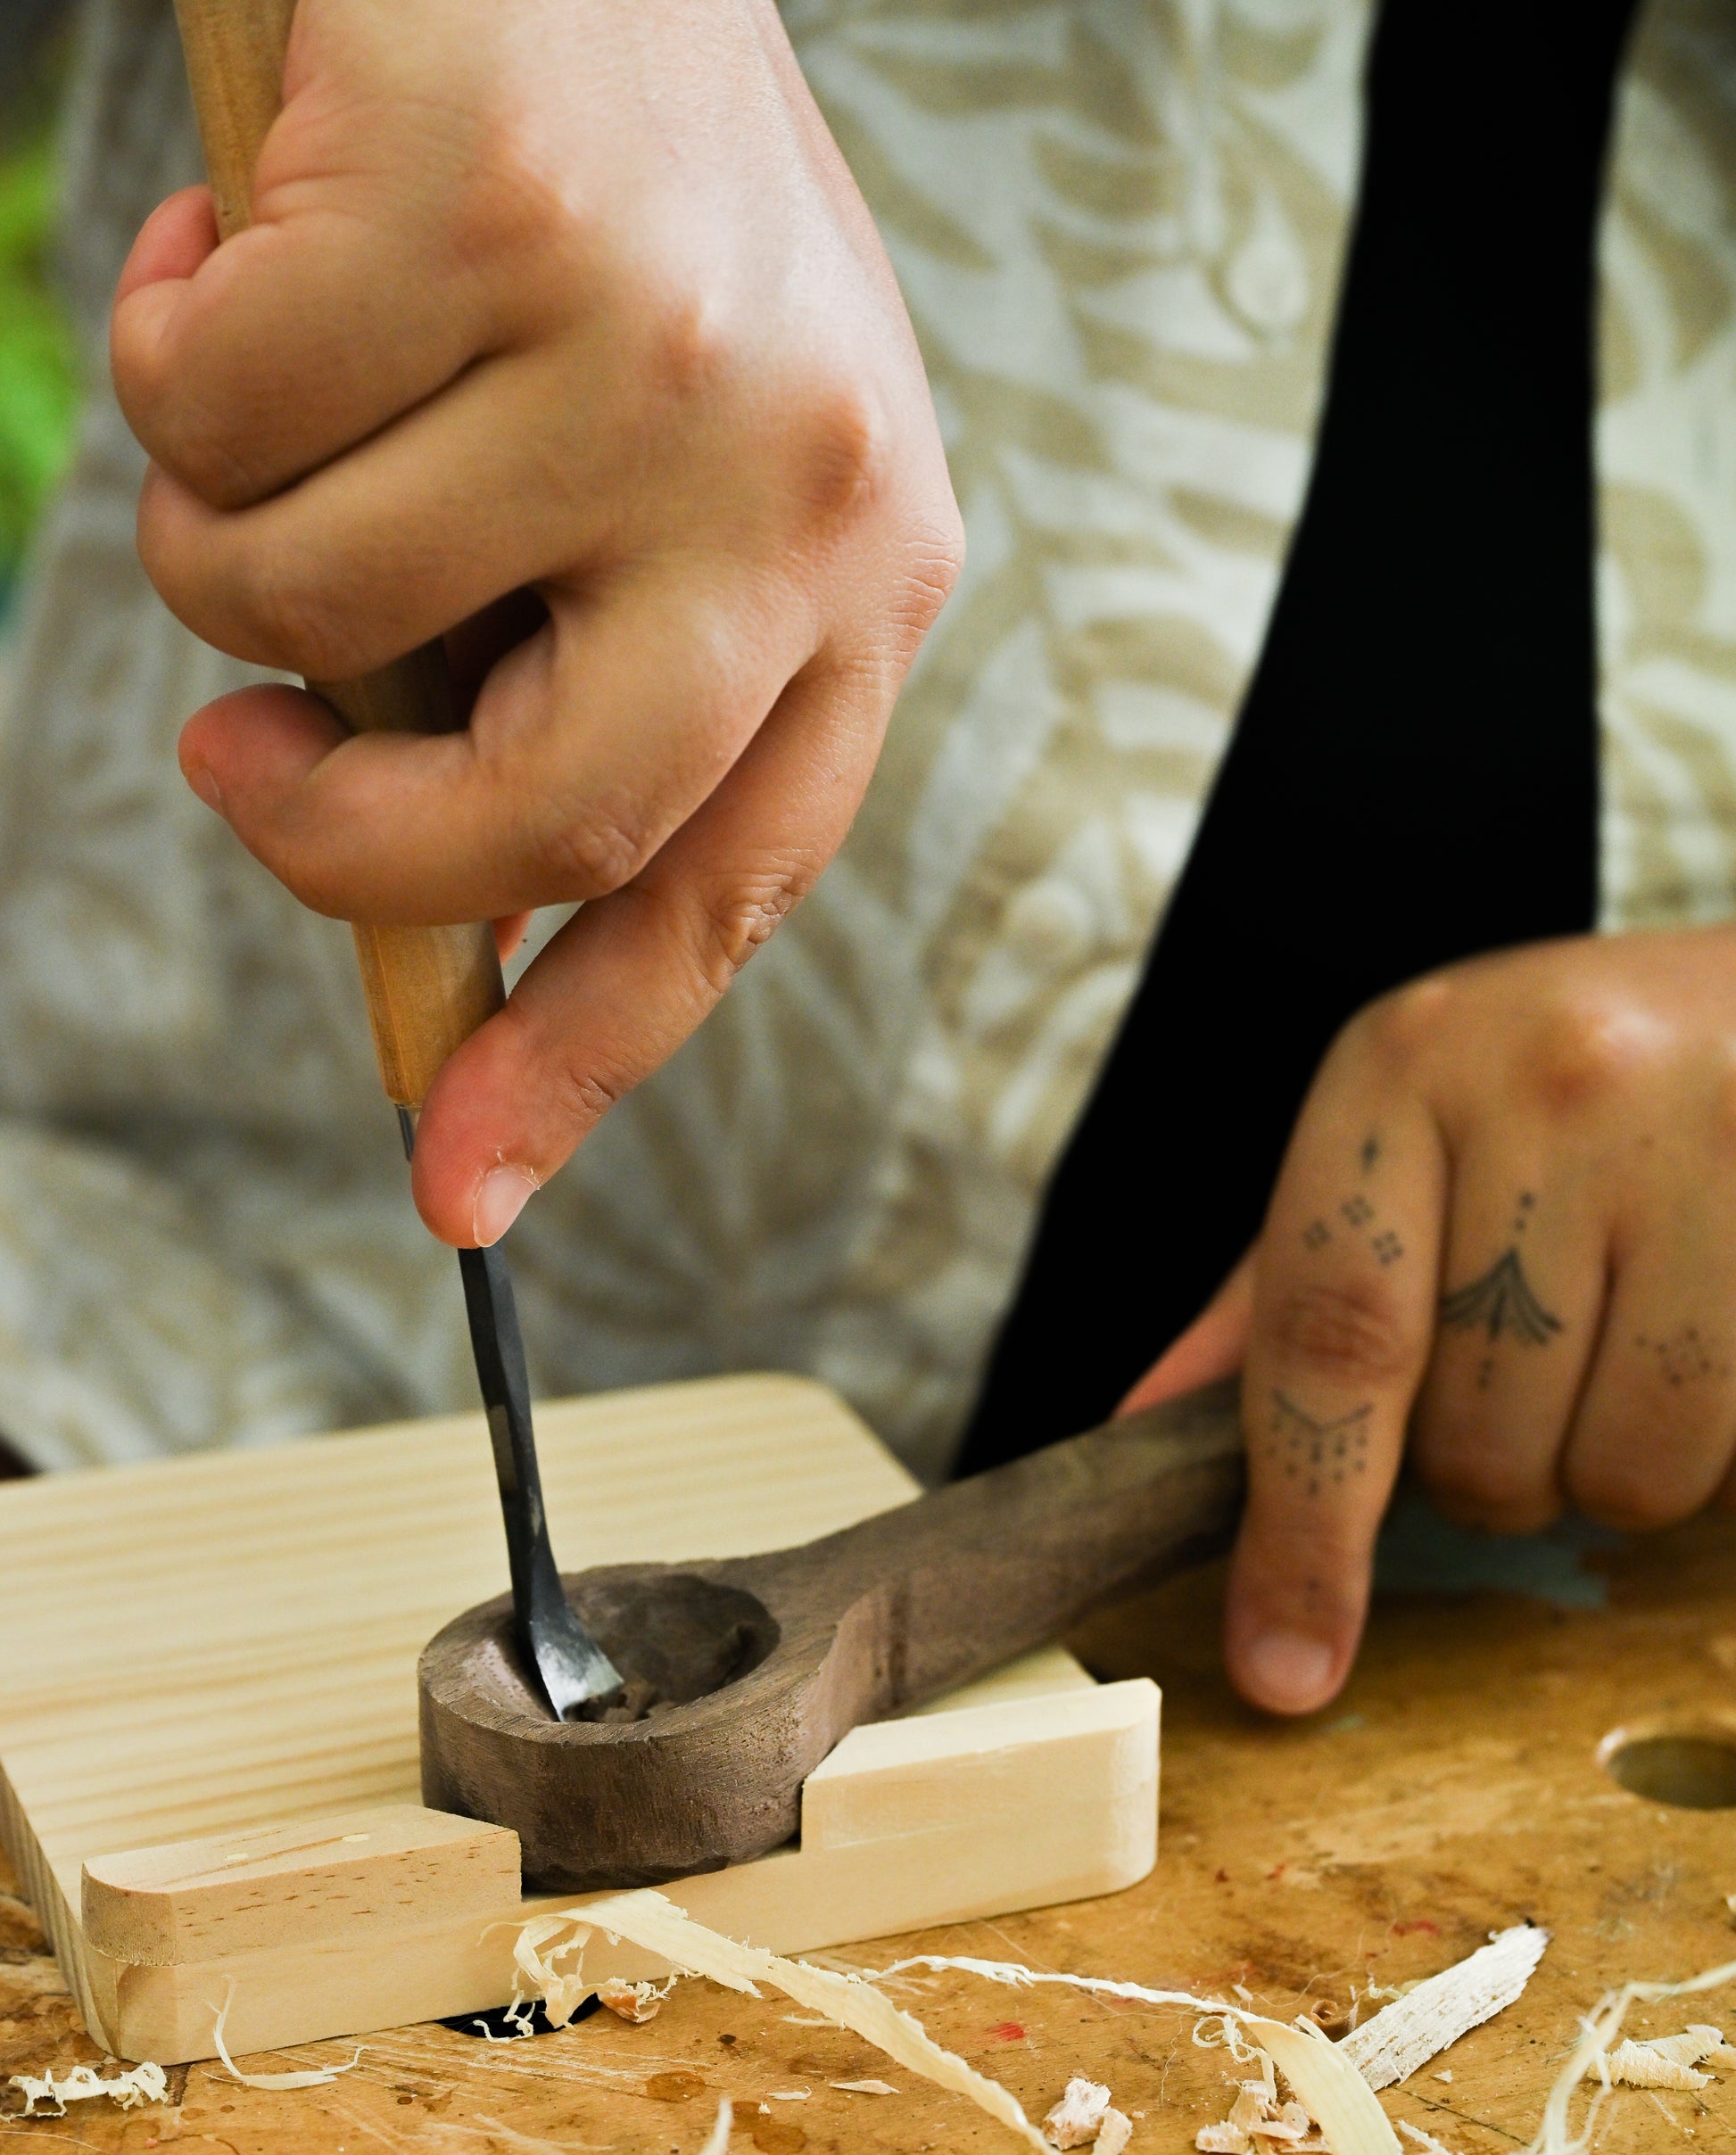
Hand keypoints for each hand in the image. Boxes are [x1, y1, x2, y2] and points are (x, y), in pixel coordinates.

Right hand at [111, 0, 960, 1243]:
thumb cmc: (594, 190)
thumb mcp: (643, 462)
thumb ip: (570, 670)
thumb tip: (437, 924)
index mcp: (862, 565)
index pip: (728, 882)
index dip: (579, 1058)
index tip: (460, 1187)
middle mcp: (804, 475)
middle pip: (550, 816)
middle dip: (344, 846)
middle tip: (238, 767)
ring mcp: (662, 351)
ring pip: (318, 600)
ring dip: (220, 527)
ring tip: (268, 372)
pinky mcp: (498, 219)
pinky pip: (219, 418)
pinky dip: (172, 341)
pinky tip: (250, 234)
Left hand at [1123, 928, 1735, 1713]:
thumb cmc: (1559, 1083)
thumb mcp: (1398, 1142)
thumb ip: (1275, 1301)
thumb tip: (1136, 1439)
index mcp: (1405, 1066)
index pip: (1329, 1340)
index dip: (1302, 1530)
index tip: (1283, 1669)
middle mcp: (1556, 1086)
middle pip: (1476, 1438)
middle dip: (1484, 1473)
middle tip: (1522, 1378)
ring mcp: (1706, 1141)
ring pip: (1621, 1470)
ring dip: (1608, 1467)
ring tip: (1624, 1351)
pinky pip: (1734, 1454)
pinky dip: (1711, 1449)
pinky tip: (1705, 1337)